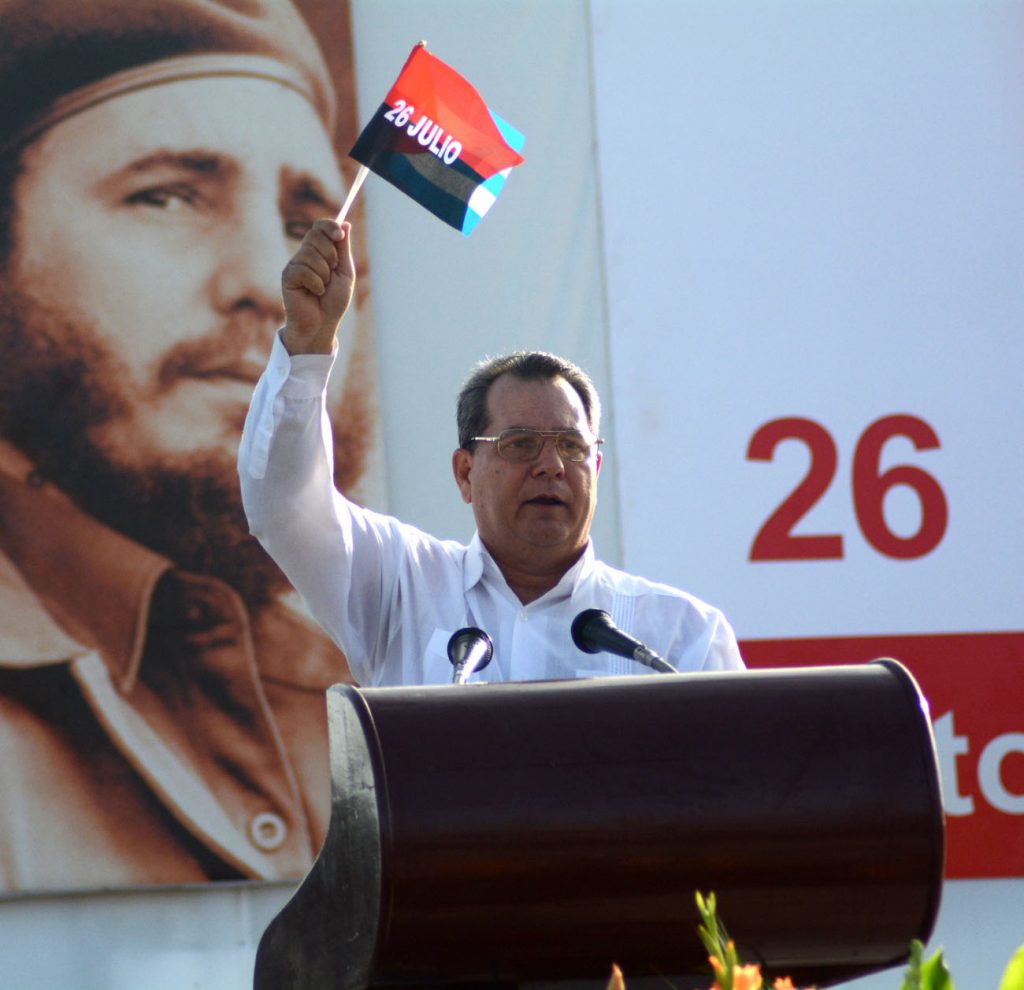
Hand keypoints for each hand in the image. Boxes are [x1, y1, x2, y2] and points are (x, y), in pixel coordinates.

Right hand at [281, 219, 354, 354]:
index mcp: (319, 251)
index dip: (329, 226)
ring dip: (324, 274)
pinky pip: (303, 270)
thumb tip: (345, 224)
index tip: (339, 235)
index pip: (319, 227)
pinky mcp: (287, 276)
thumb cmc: (334, 301)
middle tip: (332, 272)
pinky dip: (316, 284)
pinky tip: (315, 293)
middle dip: (330, 254)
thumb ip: (343, 249)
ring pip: (310, 254)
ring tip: (323, 288)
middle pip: (315, 235)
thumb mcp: (344, 273)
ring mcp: (295, 264)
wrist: (323, 324)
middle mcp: (305, 255)